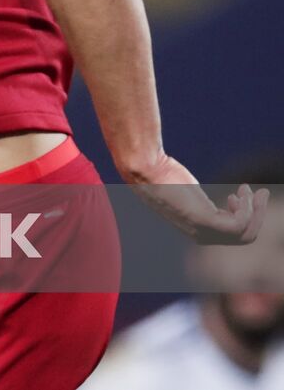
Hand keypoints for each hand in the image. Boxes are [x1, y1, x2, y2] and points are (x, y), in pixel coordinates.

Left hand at [131, 156, 269, 244]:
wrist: (146, 169)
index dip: (248, 218)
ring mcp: (201, 230)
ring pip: (245, 232)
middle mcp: (200, 236)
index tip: (242, 195)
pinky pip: (238, 224)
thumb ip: (204, 204)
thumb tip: (228, 202)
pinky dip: (245, 208)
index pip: (235, 237)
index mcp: (198, 232)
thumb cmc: (163, 176)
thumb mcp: (189, 195)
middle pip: (245, 237)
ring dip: (255, 210)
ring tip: (247, 189)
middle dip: (258, 215)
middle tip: (260, 192)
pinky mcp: (201, 220)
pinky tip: (237, 192)